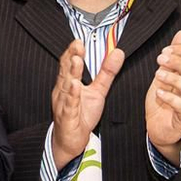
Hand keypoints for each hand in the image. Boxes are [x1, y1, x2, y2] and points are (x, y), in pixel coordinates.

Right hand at [49, 39, 124, 168]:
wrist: (70, 141)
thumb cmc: (80, 115)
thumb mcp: (98, 92)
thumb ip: (106, 73)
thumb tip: (118, 53)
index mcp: (69, 84)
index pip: (69, 64)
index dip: (73, 52)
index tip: (80, 40)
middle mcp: (63, 91)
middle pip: (66, 71)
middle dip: (71, 57)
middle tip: (77, 44)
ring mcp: (64, 103)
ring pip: (66, 86)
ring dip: (71, 72)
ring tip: (76, 60)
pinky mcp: (67, 116)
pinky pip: (69, 104)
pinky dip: (71, 95)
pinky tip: (74, 86)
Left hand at [146, 29, 180, 163]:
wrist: (159, 127)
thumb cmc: (164, 99)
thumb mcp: (166, 73)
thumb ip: (174, 55)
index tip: (166, 50)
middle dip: (180, 62)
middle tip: (160, 59)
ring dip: (175, 79)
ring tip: (158, 75)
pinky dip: (171, 98)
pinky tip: (159, 93)